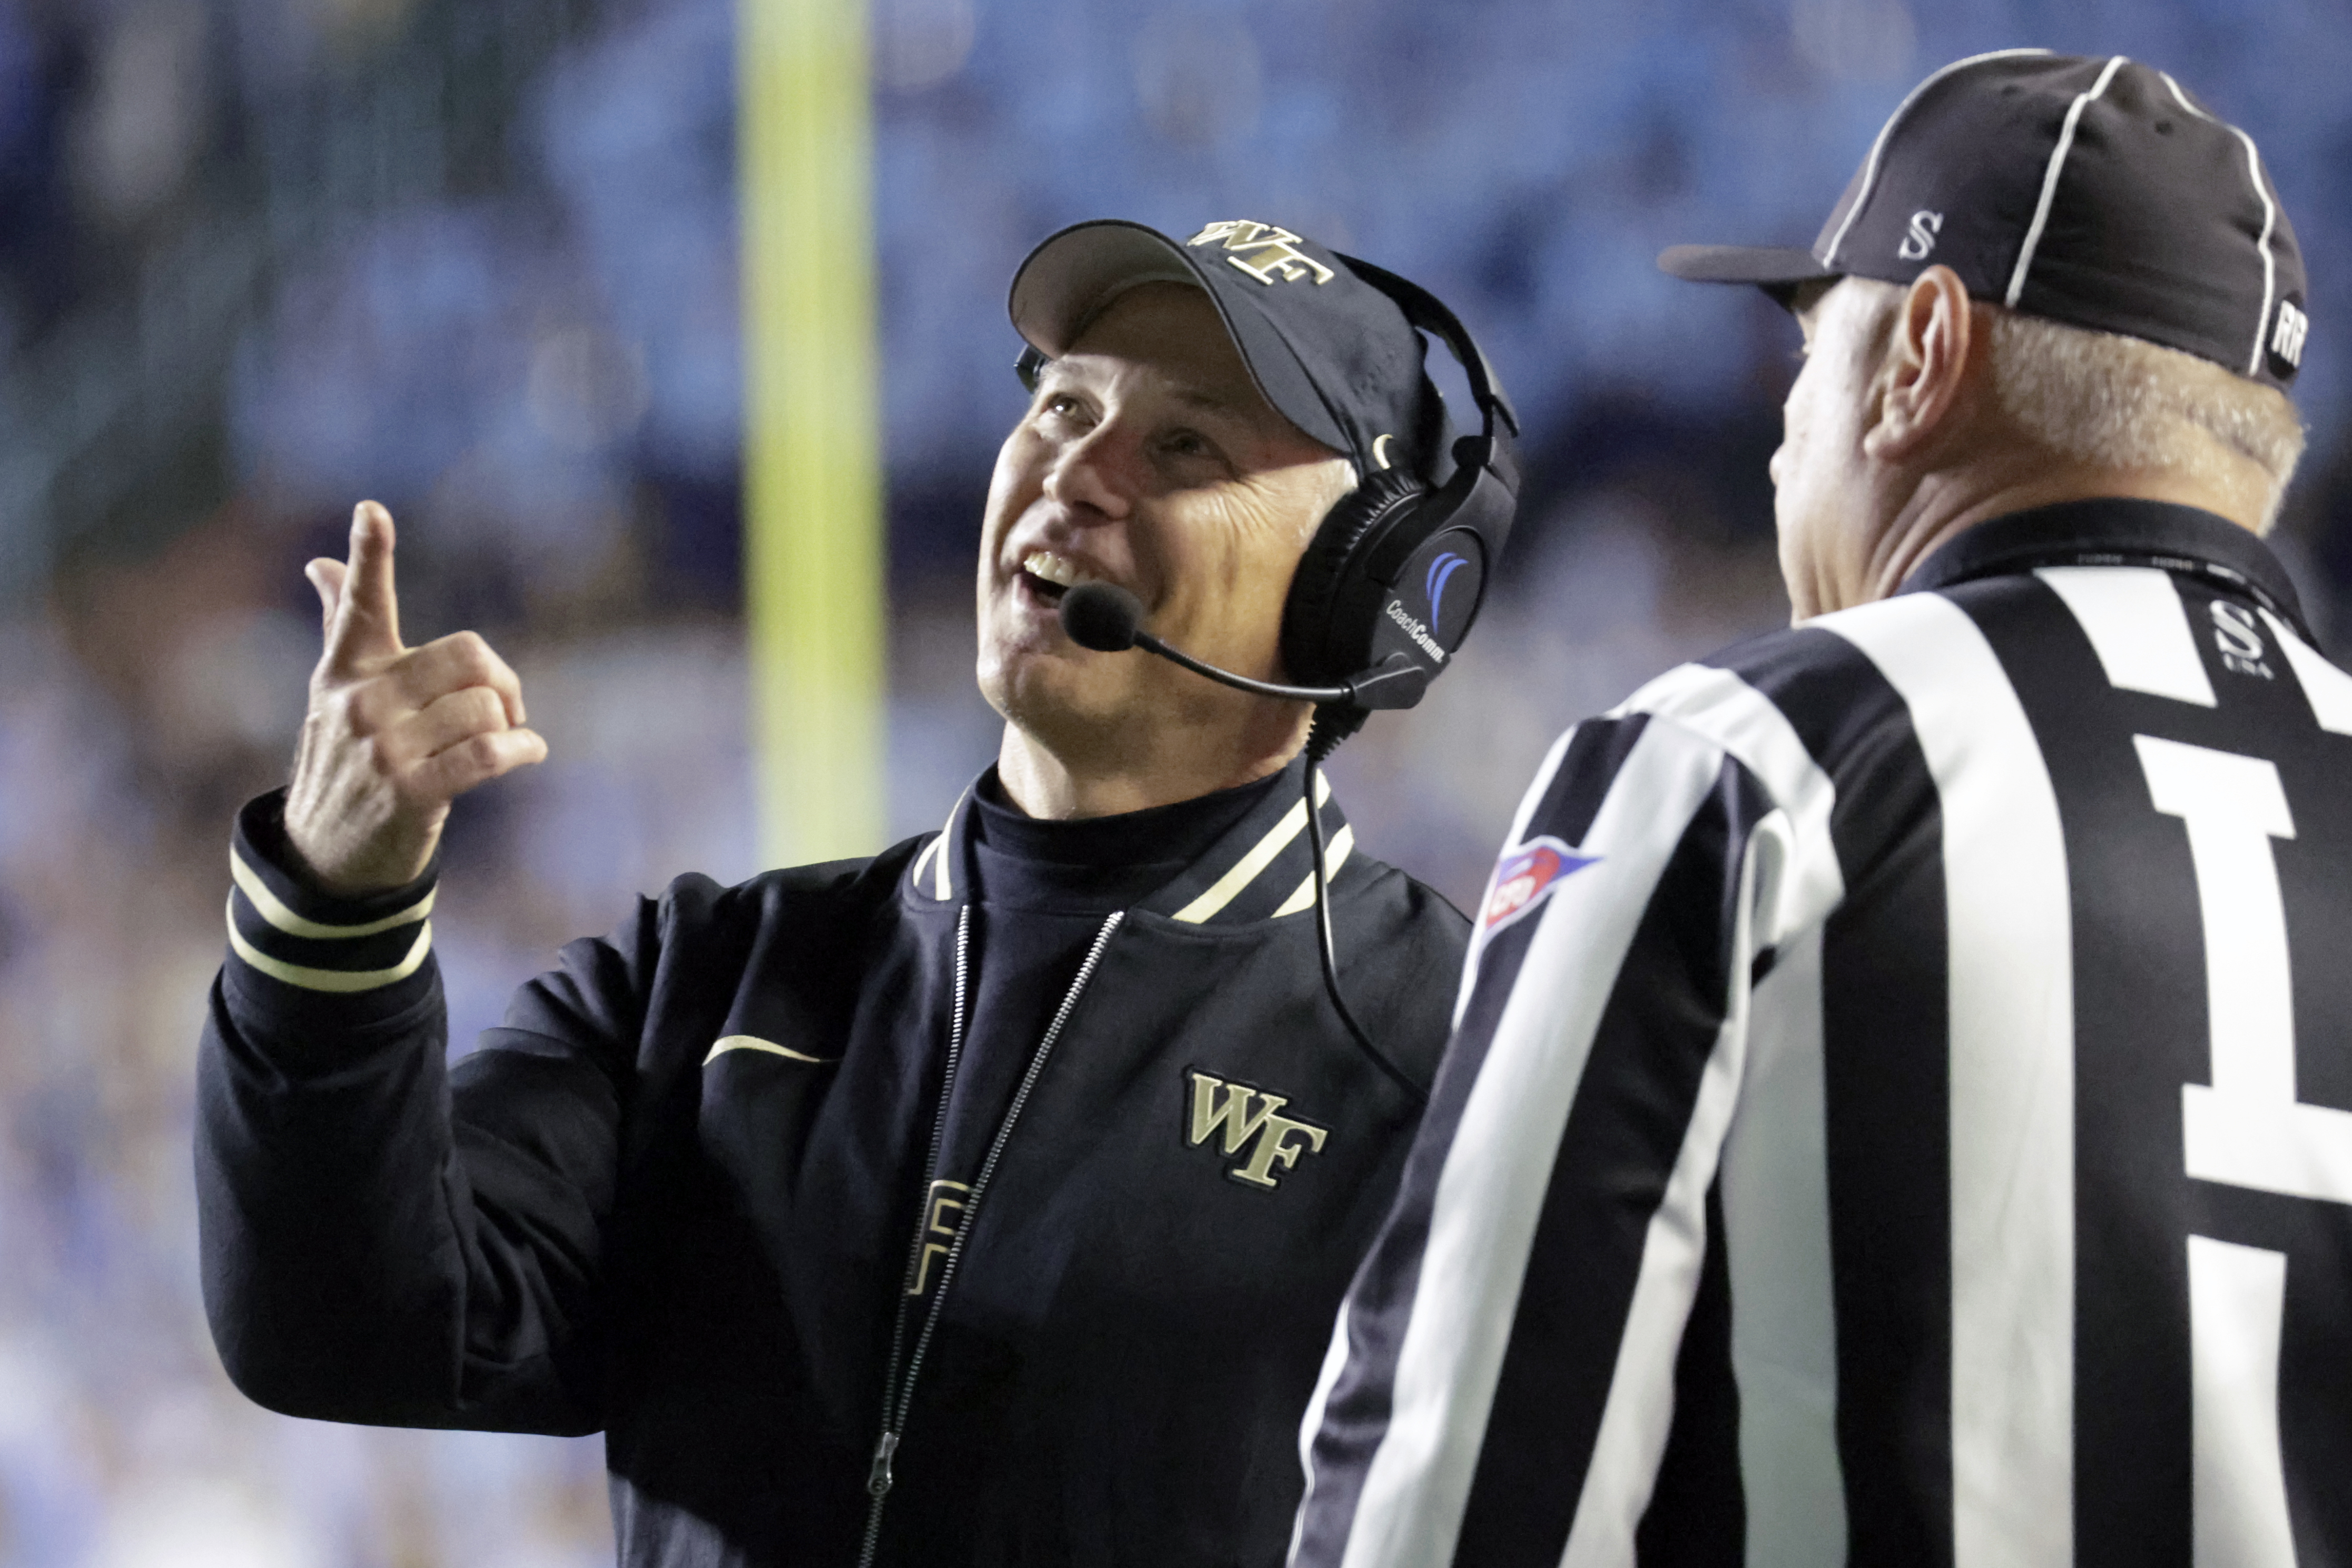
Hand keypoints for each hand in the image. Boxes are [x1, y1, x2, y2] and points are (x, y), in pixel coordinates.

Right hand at [283, 501, 547, 895]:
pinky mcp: (411, 791)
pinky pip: (488, 754)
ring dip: (511, 724)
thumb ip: (341, 625)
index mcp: (346, 669)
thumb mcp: (335, 693)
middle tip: (503, 706)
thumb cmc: (344, 760)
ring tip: (505, 739)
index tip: (372, 508)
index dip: (370, 554)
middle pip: (468, 656)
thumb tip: (322, 564)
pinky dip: (521, 750)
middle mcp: (361, 701)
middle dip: (501, 680)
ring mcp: (384, 748)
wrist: (325, 853)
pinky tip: (526, 753)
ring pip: (483, 708)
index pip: (361, 605)